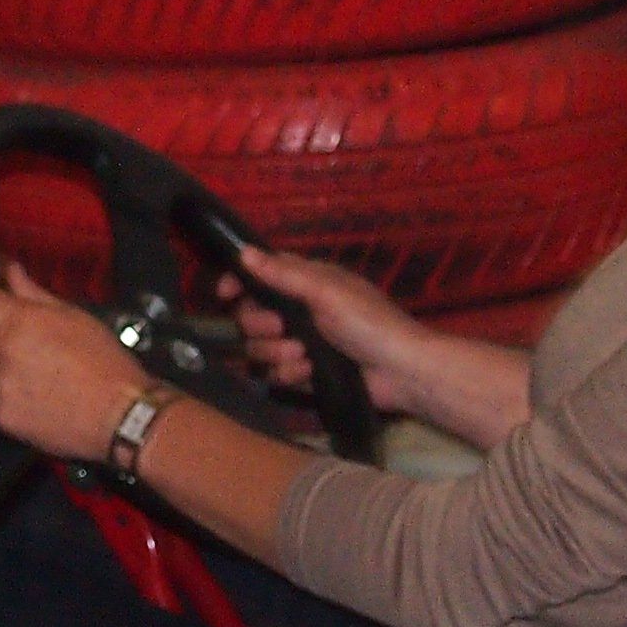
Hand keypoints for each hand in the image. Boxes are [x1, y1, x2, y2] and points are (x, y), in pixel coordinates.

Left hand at [0, 268, 150, 461]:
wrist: (120, 414)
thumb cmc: (104, 359)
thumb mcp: (74, 317)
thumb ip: (35, 294)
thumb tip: (10, 270)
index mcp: (20, 319)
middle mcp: (1, 352)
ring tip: (5, 378)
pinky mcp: (4, 420)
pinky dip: (3, 403)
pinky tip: (27, 402)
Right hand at [226, 245, 436, 414]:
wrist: (400, 371)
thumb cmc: (368, 322)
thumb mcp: (326, 291)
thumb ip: (284, 274)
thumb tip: (244, 252)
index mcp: (306, 282)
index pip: (259, 276)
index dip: (238, 283)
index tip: (225, 294)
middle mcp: (299, 310)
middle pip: (252, 314)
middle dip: (261, 325)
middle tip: (282, 330)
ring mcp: (301, 343)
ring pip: (260, 347)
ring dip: (278, 353)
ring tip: (304, 356)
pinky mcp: (305, 373)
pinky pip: (276, 373)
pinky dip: (291, 374)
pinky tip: (309, 373)